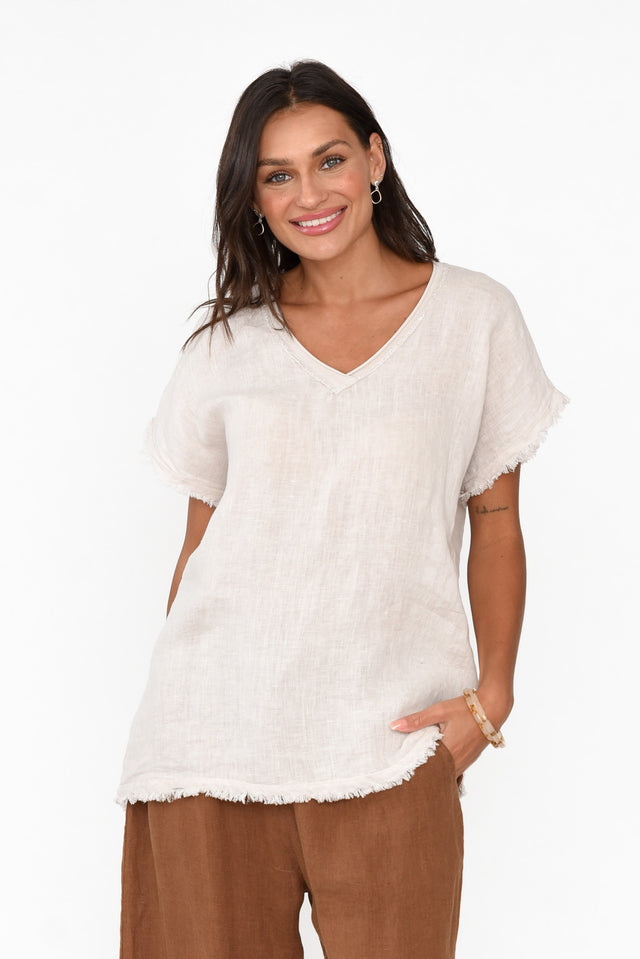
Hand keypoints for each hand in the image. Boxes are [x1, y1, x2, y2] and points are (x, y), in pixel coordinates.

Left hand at [390, 692, 509, 777]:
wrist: (492, 708)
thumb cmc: (465, 709)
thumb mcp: (439, 711)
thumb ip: (416, 720)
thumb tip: (394, 726)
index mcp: (448, 752)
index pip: (426, 770)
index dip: (414, 773)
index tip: (401, 773)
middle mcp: (458, 762)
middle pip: (436, 776)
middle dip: (423, 776)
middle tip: (407, 776)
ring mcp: (465, 762)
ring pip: (446, 774)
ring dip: (435, 772)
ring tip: (419, 771)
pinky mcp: (470, 759)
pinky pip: (454, 769)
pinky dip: (445, 768)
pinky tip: (437, 762)